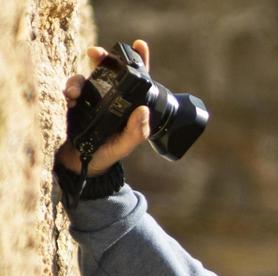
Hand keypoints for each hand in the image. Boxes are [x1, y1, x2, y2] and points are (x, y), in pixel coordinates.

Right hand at [57, 39, 151, 175]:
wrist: (82, 165)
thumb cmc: (108, 153)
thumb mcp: (126, 145)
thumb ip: (137, 131)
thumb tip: (144, 111)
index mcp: (126, 104)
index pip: (135, 80)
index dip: (138, 61)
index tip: (139, 45)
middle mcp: (108, 97)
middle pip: (107, 71)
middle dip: (102, 57)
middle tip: (97, 53)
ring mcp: (89, 98)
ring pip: (84, 78)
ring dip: (78, 80)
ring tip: (76, 92)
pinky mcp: (73, 103)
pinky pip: (69, 90)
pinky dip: (68, 90)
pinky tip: (70, 98)